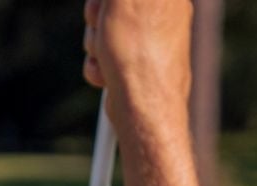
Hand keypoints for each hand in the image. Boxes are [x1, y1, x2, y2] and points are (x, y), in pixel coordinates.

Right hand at [82, 0, 192, 134]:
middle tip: (104, 27)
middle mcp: (160, 9)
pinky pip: (105, 57)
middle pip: (109, 3)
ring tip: (108, 56)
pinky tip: (107, 74)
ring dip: (96, 44)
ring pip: (103, 30)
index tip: (105, 6)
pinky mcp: (134, 64)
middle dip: (97, 17)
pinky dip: (100, 67)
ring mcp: (147, 38)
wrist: (144, 103)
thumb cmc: (137, 48)